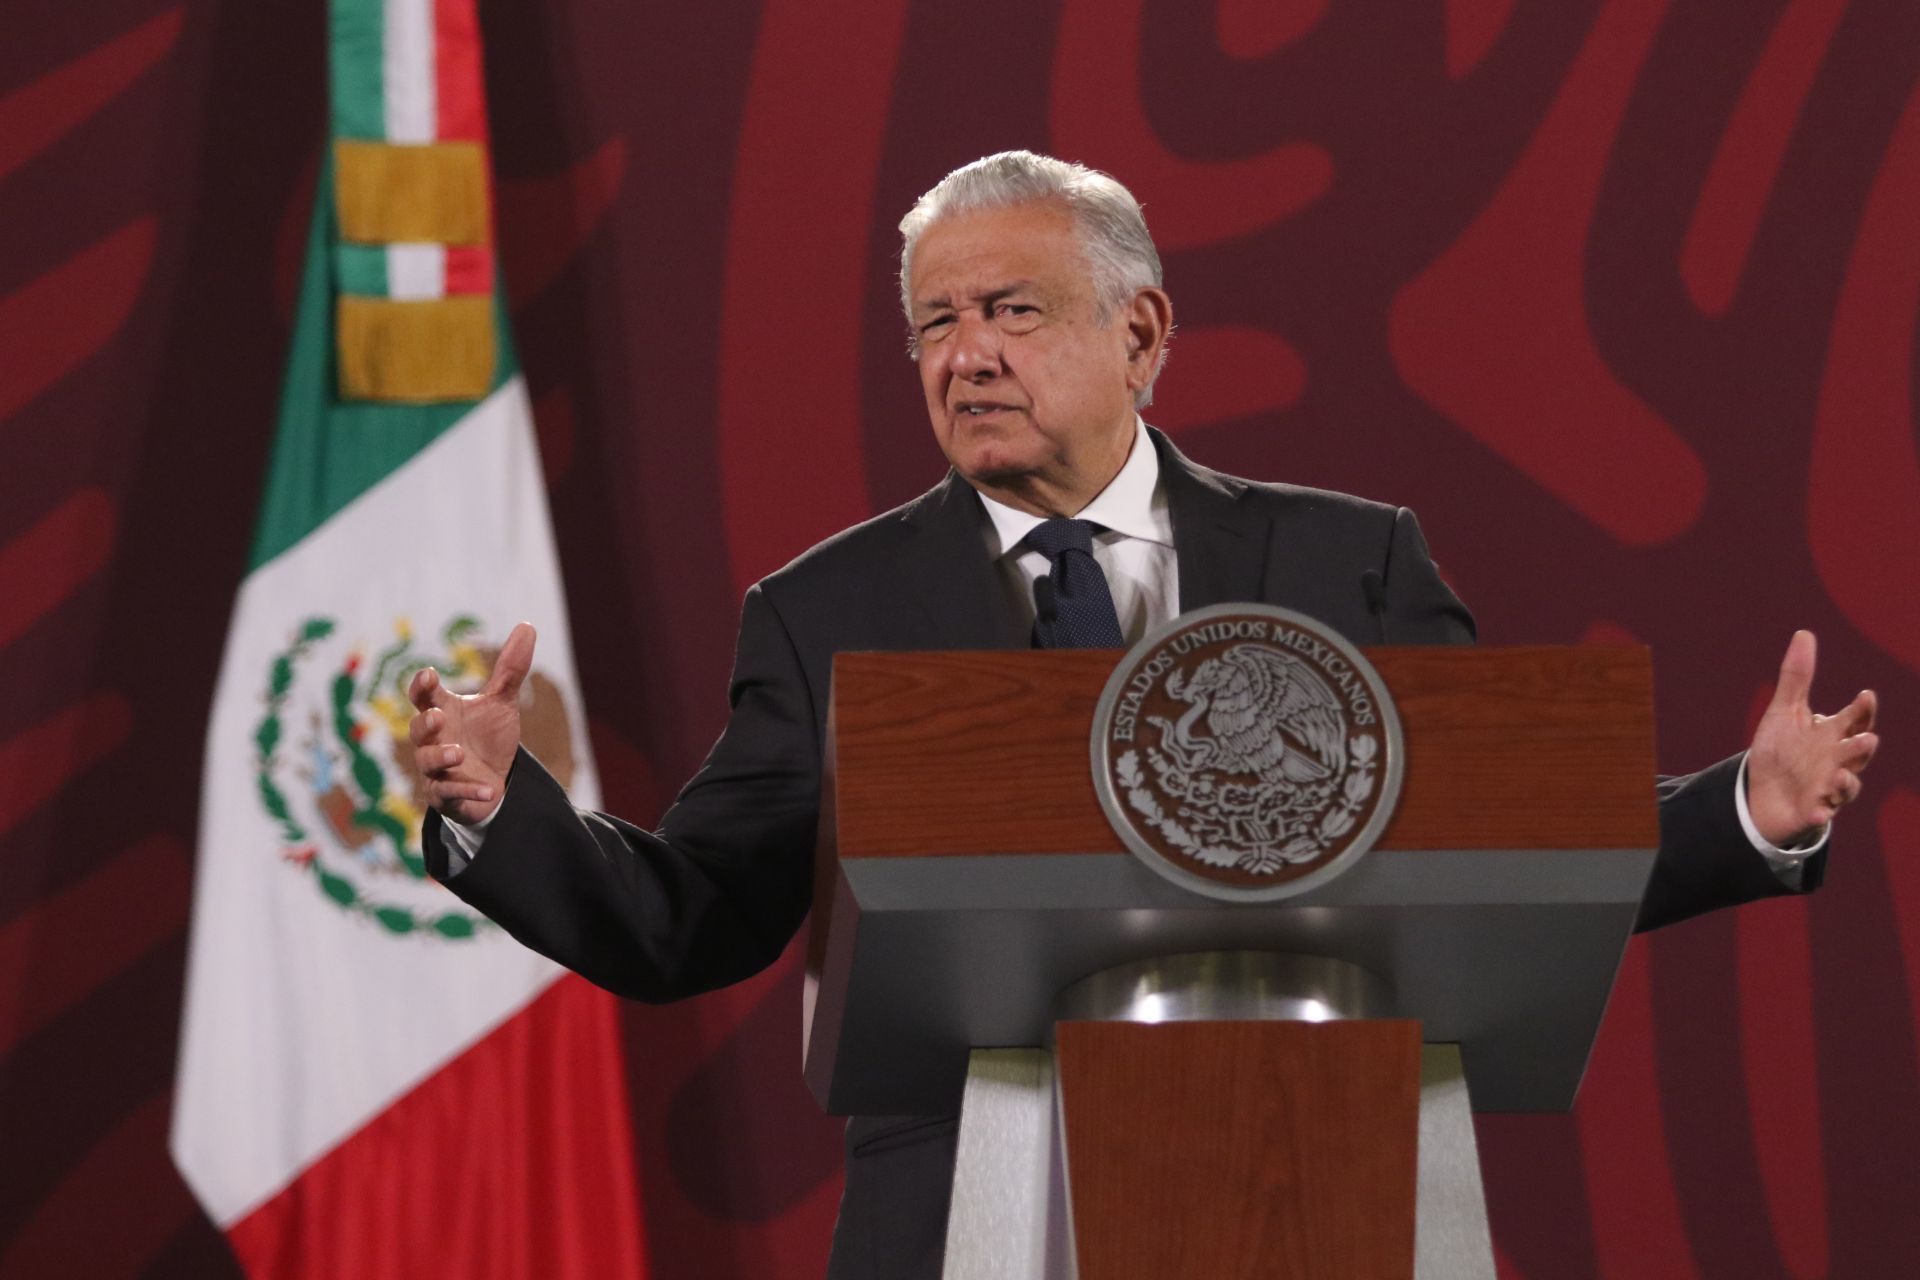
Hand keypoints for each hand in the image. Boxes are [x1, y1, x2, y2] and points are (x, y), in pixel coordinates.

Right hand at [407, 622, 535, 824]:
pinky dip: (468, 792)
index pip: (423, 696)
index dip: (422, 686)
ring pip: (427, 763)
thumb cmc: (488, 737)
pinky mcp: (447, 796)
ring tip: (458, 753)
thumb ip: (511, 669)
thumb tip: (528, 625)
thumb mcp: (502, 703)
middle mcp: (433, 740)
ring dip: (440, 757)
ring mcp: (437, 770)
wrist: (493, 781)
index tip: (429, 675)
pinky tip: (489, 790)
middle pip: (418, 729)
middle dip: (425, 723)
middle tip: (439, 716)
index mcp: (442, 712)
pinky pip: (451, 794)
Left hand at [1745, 630, 1878, 846]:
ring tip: (1839, 777)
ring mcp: (1828, 788)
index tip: (1865, 695)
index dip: (1861, 709)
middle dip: (1861, 747)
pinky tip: (1816, 814)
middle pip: (1856, 753)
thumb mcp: (1785, 711)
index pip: (1854, 719)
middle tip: (1866, 739)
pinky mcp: (1814, 811)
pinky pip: (1820, 814)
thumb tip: (1804, 633)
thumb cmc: (1781, 749)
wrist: (1763, 791)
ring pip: (1845, 786)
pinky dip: (1819, 814)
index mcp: (1834, 735)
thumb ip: (1797, 677)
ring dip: (1845, 782)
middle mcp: (1837, 761)